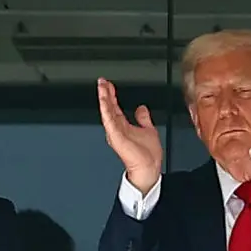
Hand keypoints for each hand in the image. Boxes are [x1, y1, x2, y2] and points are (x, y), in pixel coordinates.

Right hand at [98, 78, 161, 192]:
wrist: (149, 168)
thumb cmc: (148, 155)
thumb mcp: (148, 130)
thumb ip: (143, 119)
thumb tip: (141, 109)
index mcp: (124, 127)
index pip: (115, 107)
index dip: (112, 95)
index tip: (109, 85)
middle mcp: (117, 129)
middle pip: (108, 108)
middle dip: (105, 94)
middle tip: (101, 81)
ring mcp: (115, 133)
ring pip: (107, 112)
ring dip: (104, 98)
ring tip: (101, 86)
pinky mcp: (116, 137)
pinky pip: (109, 120)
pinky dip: (106, 109)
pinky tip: (104, 100)